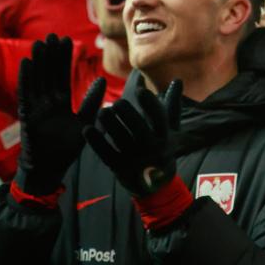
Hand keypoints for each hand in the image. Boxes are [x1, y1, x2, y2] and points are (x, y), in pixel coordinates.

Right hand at [15, 35, 106, 194]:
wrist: (51, 169)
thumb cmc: (67, 149)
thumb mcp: (85, 123)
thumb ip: (92, 102)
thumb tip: (101, 80)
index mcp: (61, 103)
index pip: (62, 76)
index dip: (64, 60)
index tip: (67, 41)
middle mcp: (47, 103)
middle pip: (49, 74)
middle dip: (51, 55)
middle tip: (54, 35)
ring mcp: (36, 108)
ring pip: (37, 80)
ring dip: (39, 61)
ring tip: (41, 42)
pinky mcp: (27, 115)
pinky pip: (26, 93)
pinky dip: (26, 78)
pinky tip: (27, 62)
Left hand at [85, 79, 181, 196]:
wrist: (155, 184)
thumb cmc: (162, 147)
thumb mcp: (171, 128)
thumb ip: (172, 104)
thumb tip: (177, 80)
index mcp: (165, 136)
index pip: (159, 118)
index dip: (150, 104)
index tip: (140, 91)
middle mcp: (151, 148)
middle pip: (139, 128)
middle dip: (128, 114)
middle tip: (118, 102)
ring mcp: (135, 159)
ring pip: (121, 139)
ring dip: (111, 125)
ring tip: (102, 111)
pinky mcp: (119, 168)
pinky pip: (106, 154)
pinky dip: (97, 142)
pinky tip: (88, 130)